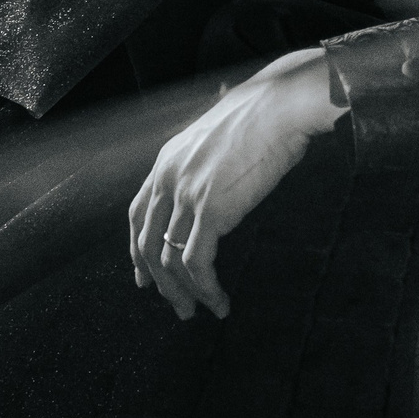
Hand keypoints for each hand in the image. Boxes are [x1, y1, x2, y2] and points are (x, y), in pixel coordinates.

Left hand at [129, 47, 342, 318]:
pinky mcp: (210, 210)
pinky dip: (206, 289)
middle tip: (175, 305)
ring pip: (168, 258)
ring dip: (182, 293)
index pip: (139, 212)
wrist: (281, 105)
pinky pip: (196, 263)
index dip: (137, 248)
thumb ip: (209, 161)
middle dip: (158, 280)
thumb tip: (220, 177)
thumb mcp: (220, 136)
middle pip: (147, 241)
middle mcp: (168, 178)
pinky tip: (219, 302)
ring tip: (197, 311)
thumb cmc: (264, 115)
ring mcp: (186, 194)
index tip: (143, 276)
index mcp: (167, 160)